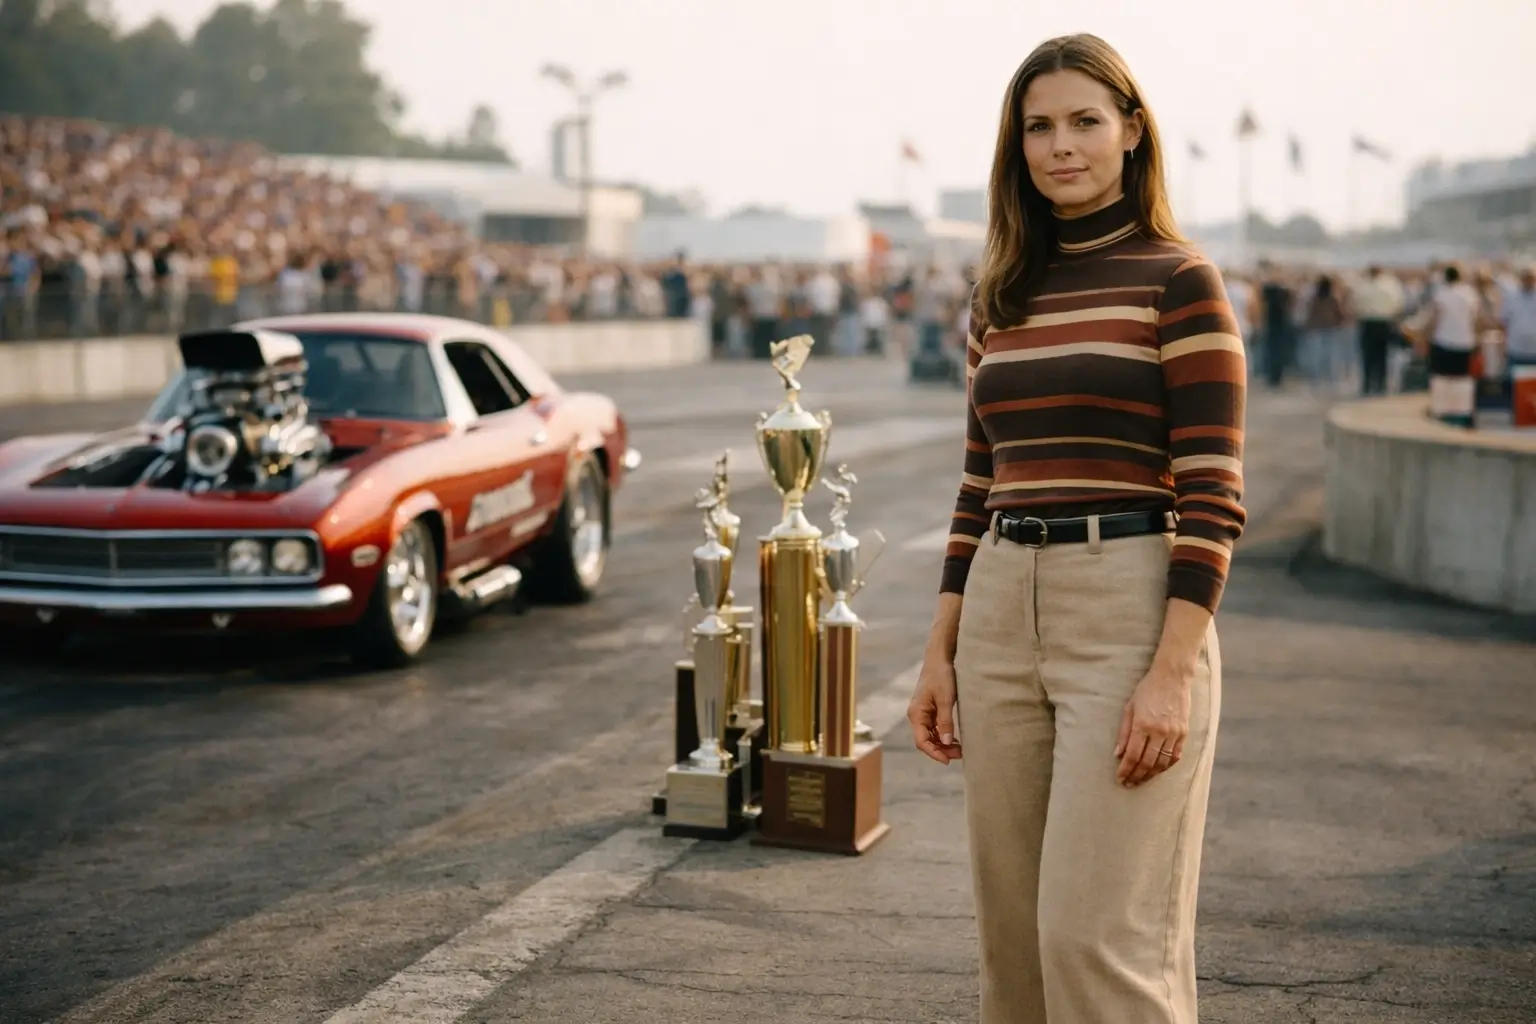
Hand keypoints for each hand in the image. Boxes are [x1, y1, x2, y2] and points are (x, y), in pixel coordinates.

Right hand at [908, 649, 962, 764]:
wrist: (940, 657)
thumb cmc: (942, 675)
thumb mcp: (945, 698)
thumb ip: (945, 721)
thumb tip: (946, 742)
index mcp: (916, 714)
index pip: (922, 741)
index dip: (934, 753)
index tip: (948, 760)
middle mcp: (917, 715)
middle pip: (926, 741)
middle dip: (941, 750)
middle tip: (960, 754)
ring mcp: (923, 713)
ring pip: (931, 736)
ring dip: (943, 744)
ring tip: (960, 749)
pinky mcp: (930, 709)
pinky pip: (934, 728)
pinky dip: (943, 735)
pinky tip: (955, 739)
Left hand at [1114, 660, 1192, 786]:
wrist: (1172, 677)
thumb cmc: (1147, 690)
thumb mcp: (1129, 707)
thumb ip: (1123, 732)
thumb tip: (1117, 754)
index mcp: (1142, 724)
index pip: (1132, 755)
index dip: (1125, 770)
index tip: (1120, 778)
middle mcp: (1159, 731)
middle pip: (1147, 762)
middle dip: (1136, 776)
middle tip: (1129, 784)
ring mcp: (1173, 733)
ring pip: (1162, 763)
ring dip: (1150, 775)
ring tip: (1141, 781)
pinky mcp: (1184, 733)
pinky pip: (1175, 756)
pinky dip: (1166, 766)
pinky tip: (1157, 771)